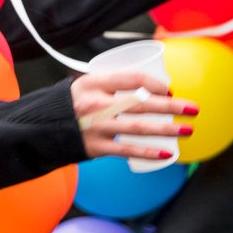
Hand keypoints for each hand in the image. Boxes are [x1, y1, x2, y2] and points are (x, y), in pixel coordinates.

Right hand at [72, 70, 194, 161]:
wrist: (39, 129)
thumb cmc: (71, 106)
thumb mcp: (85, 87)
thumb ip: (112, 86)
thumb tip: (151, 89)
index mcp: (92, 83)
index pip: (131, 78)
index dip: (156, 84)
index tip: (170, 91)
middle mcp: (94, 104)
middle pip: (141, 103)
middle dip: (171, 106)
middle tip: (193, 109)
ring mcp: (95, 126)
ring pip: (138, 127)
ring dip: (167, 129)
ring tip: (188, 130)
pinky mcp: (94, 146)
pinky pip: (127, 150)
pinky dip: (148, 152)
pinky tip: (167, 154)